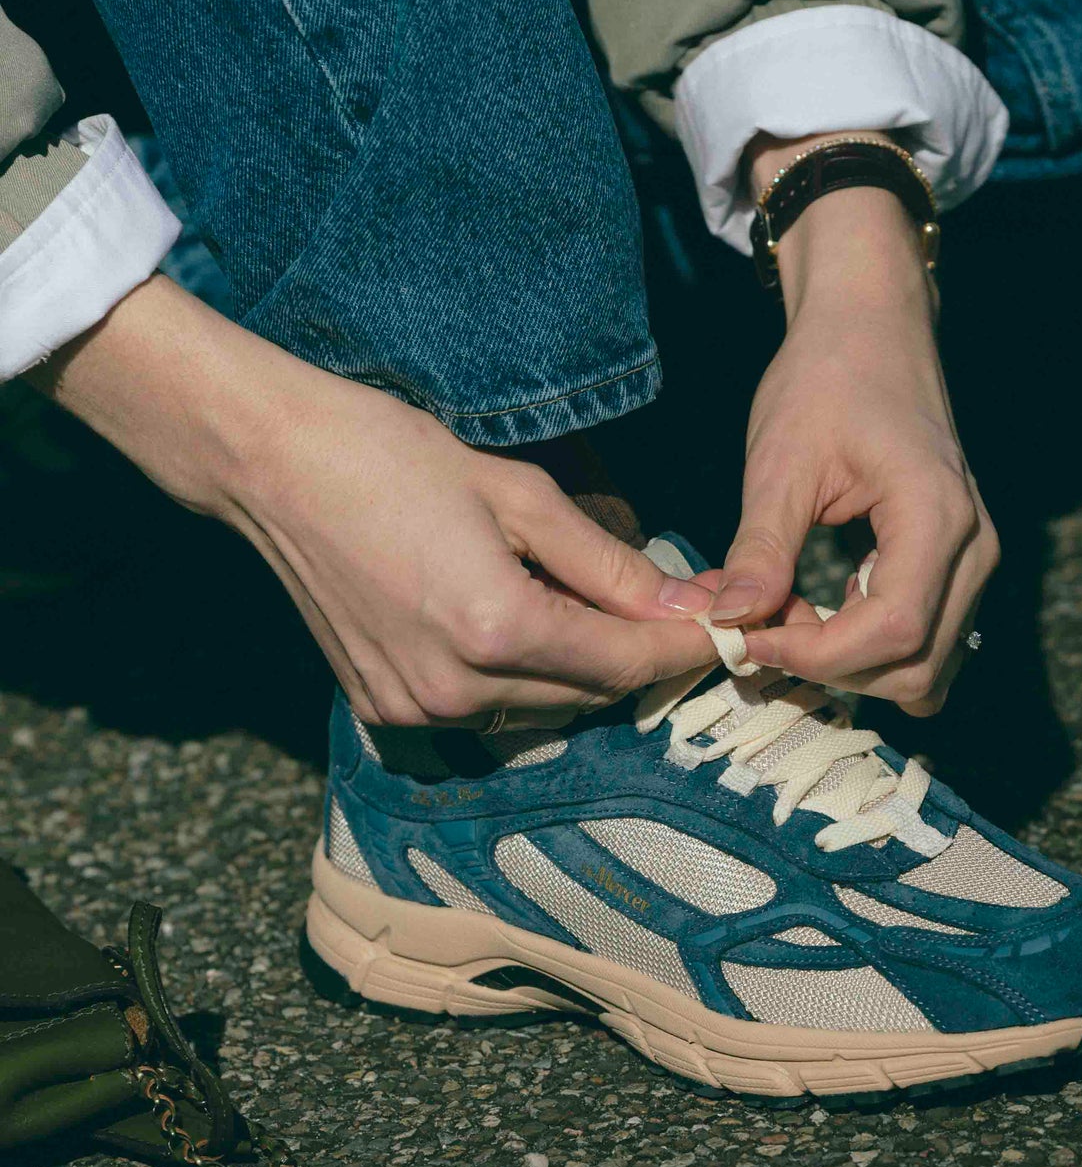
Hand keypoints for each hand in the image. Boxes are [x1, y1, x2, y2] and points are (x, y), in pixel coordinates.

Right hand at [29, 276, 715, 726]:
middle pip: (588, 694)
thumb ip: (603, 562)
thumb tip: (678, 603)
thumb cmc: (391, 456)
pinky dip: (524, 681)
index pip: (623, 662)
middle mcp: (454, 688)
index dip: (681, 649)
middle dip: (639, 660)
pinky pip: (484, 710)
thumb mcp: (516, 492)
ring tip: (608, 618)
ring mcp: (412, 709)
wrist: (272, 466)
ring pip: (540, 710)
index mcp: (495, 629)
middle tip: (677, 616)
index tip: (725, 631)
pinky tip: (532, 630)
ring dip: (583, 673)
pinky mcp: (381, 709)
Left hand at [710, 137, 998, 712]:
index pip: (892, 631)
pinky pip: (927, 643)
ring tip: (787, 620)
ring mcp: (974, 560)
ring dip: (852, 669)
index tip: (746, 637)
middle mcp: (974, 548)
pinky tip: (818, 613)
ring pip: (928, 669)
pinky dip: (871, 654)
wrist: (872, 330)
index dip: (816, 655)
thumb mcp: (780, 460)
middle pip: (916, 667)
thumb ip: (760, 548)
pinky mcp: (959, 566)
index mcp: (935, 515)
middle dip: (831, 669)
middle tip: (761, 628)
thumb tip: (728, 623)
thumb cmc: (826, 379)